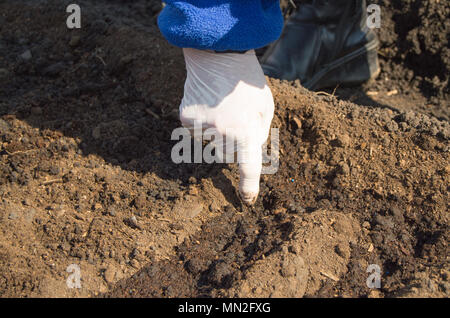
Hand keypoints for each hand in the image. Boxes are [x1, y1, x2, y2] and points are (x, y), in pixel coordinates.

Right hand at [179, 48, 274, 204]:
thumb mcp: (266, 108)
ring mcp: (200, 127)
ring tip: (222, 106)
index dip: (248, 186)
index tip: (247, 201)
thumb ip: (259, 135)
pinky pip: (197, 132)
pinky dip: (203, 123)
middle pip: (227, 154)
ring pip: (211, 143)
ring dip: (217, 132)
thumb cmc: (247, 82)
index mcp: (245, 131)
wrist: (217, 54)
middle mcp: (221, 134)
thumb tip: (246, 153)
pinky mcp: (185, 120)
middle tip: (236, 117)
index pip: (247, 168)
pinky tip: (208, 105)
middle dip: (234, 142)